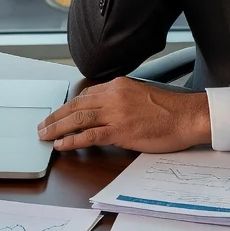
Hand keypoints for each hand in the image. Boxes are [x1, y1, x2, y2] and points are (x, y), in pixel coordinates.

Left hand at [36, 77, 210, 152]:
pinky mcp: (120, 130)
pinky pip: (90, 135)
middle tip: (42, 125)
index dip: (69, 106)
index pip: (86, 95)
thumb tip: (106, 114)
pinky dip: (73, 140)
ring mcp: (116, 113)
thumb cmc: (170, 110)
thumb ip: (122, 101)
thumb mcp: (141, 95)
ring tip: (45, 136)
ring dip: (58, 128)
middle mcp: (114, 96)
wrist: (187, 116)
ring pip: (78, 119)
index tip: (59, 114)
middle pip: (77, 105)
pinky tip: (62, 145)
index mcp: (119, 85)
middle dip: (56, 116)